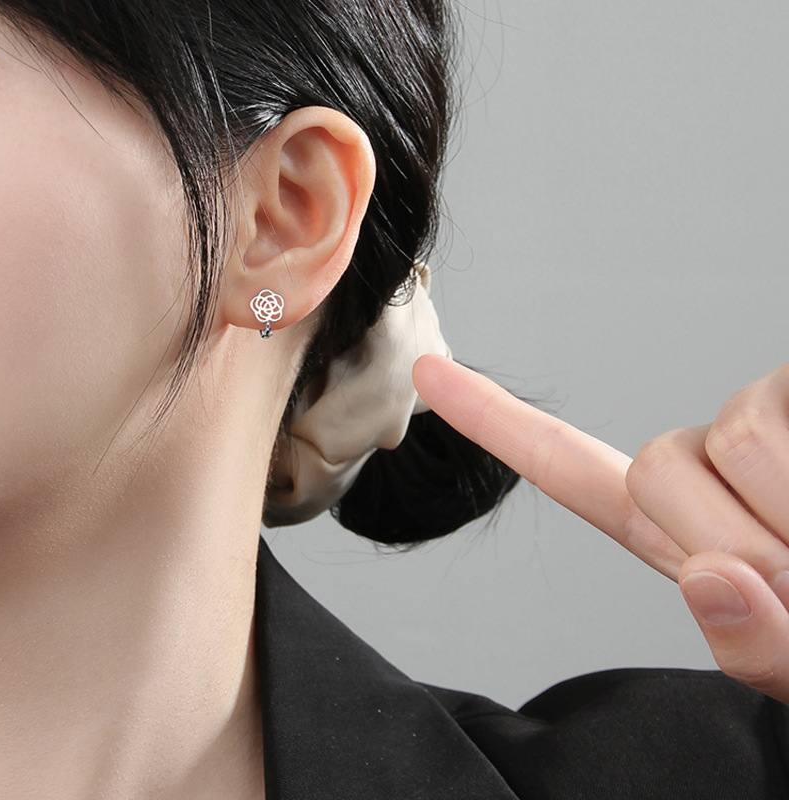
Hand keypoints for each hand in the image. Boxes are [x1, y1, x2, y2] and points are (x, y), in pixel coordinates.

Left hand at [413, 354, 788, 704]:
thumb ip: (762, 650)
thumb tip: (713, 581)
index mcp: (684, 528)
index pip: (569, 466)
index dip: (495, 421)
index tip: (428, 372)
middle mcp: (712, 462)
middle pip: (654, 465)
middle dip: (736, 538)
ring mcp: (762, 416)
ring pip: (729, 439)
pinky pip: (777, 414)